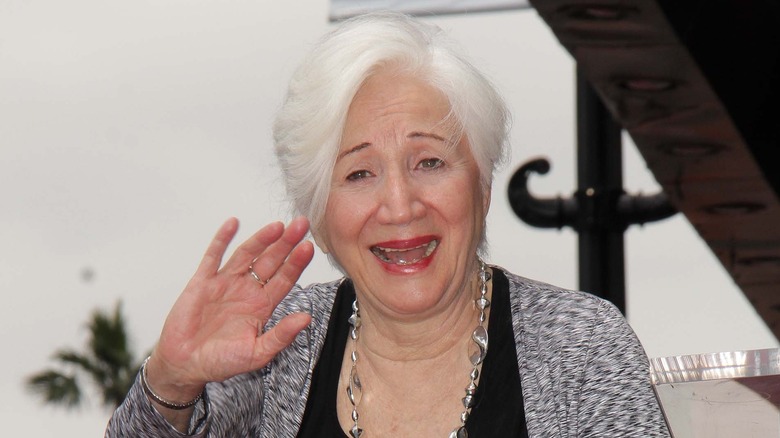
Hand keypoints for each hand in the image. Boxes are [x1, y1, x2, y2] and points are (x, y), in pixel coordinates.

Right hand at [145, 216, 314, 401]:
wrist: (185, 365)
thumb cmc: (221, 362)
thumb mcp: (257, 353)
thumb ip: (281, 335)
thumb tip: (307, 318)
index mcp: (263, 306)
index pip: (285, 279)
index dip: (296, 263)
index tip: (308, 247)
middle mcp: (247, 290)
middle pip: (271, 261)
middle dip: (286, 243)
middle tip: (301, 225)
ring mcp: (225, 283)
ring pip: (247, 255)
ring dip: (262, 239)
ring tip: (277, 226)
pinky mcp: (202, 281)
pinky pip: (213, 256)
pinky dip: (222, 239)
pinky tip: (233, 223)